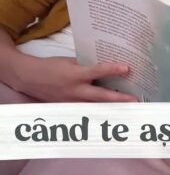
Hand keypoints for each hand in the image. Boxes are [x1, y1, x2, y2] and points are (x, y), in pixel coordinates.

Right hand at [10, 54, 136, 101]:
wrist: (29, 78)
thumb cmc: (51, 66)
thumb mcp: (70, 61)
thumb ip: (87, 65)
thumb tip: (106, 67)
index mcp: (74, 75)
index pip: (97, 72)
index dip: (112, 70)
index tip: (127, 68)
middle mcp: (74, 91)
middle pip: (100, 96)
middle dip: (119, 99)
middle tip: (135, 100)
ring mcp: (71, 102)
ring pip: (95, 107)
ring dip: (112, 108)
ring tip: (129, 109)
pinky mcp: (69, 108)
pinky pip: (87, 110)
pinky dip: (99, 112)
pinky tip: (112, 113)